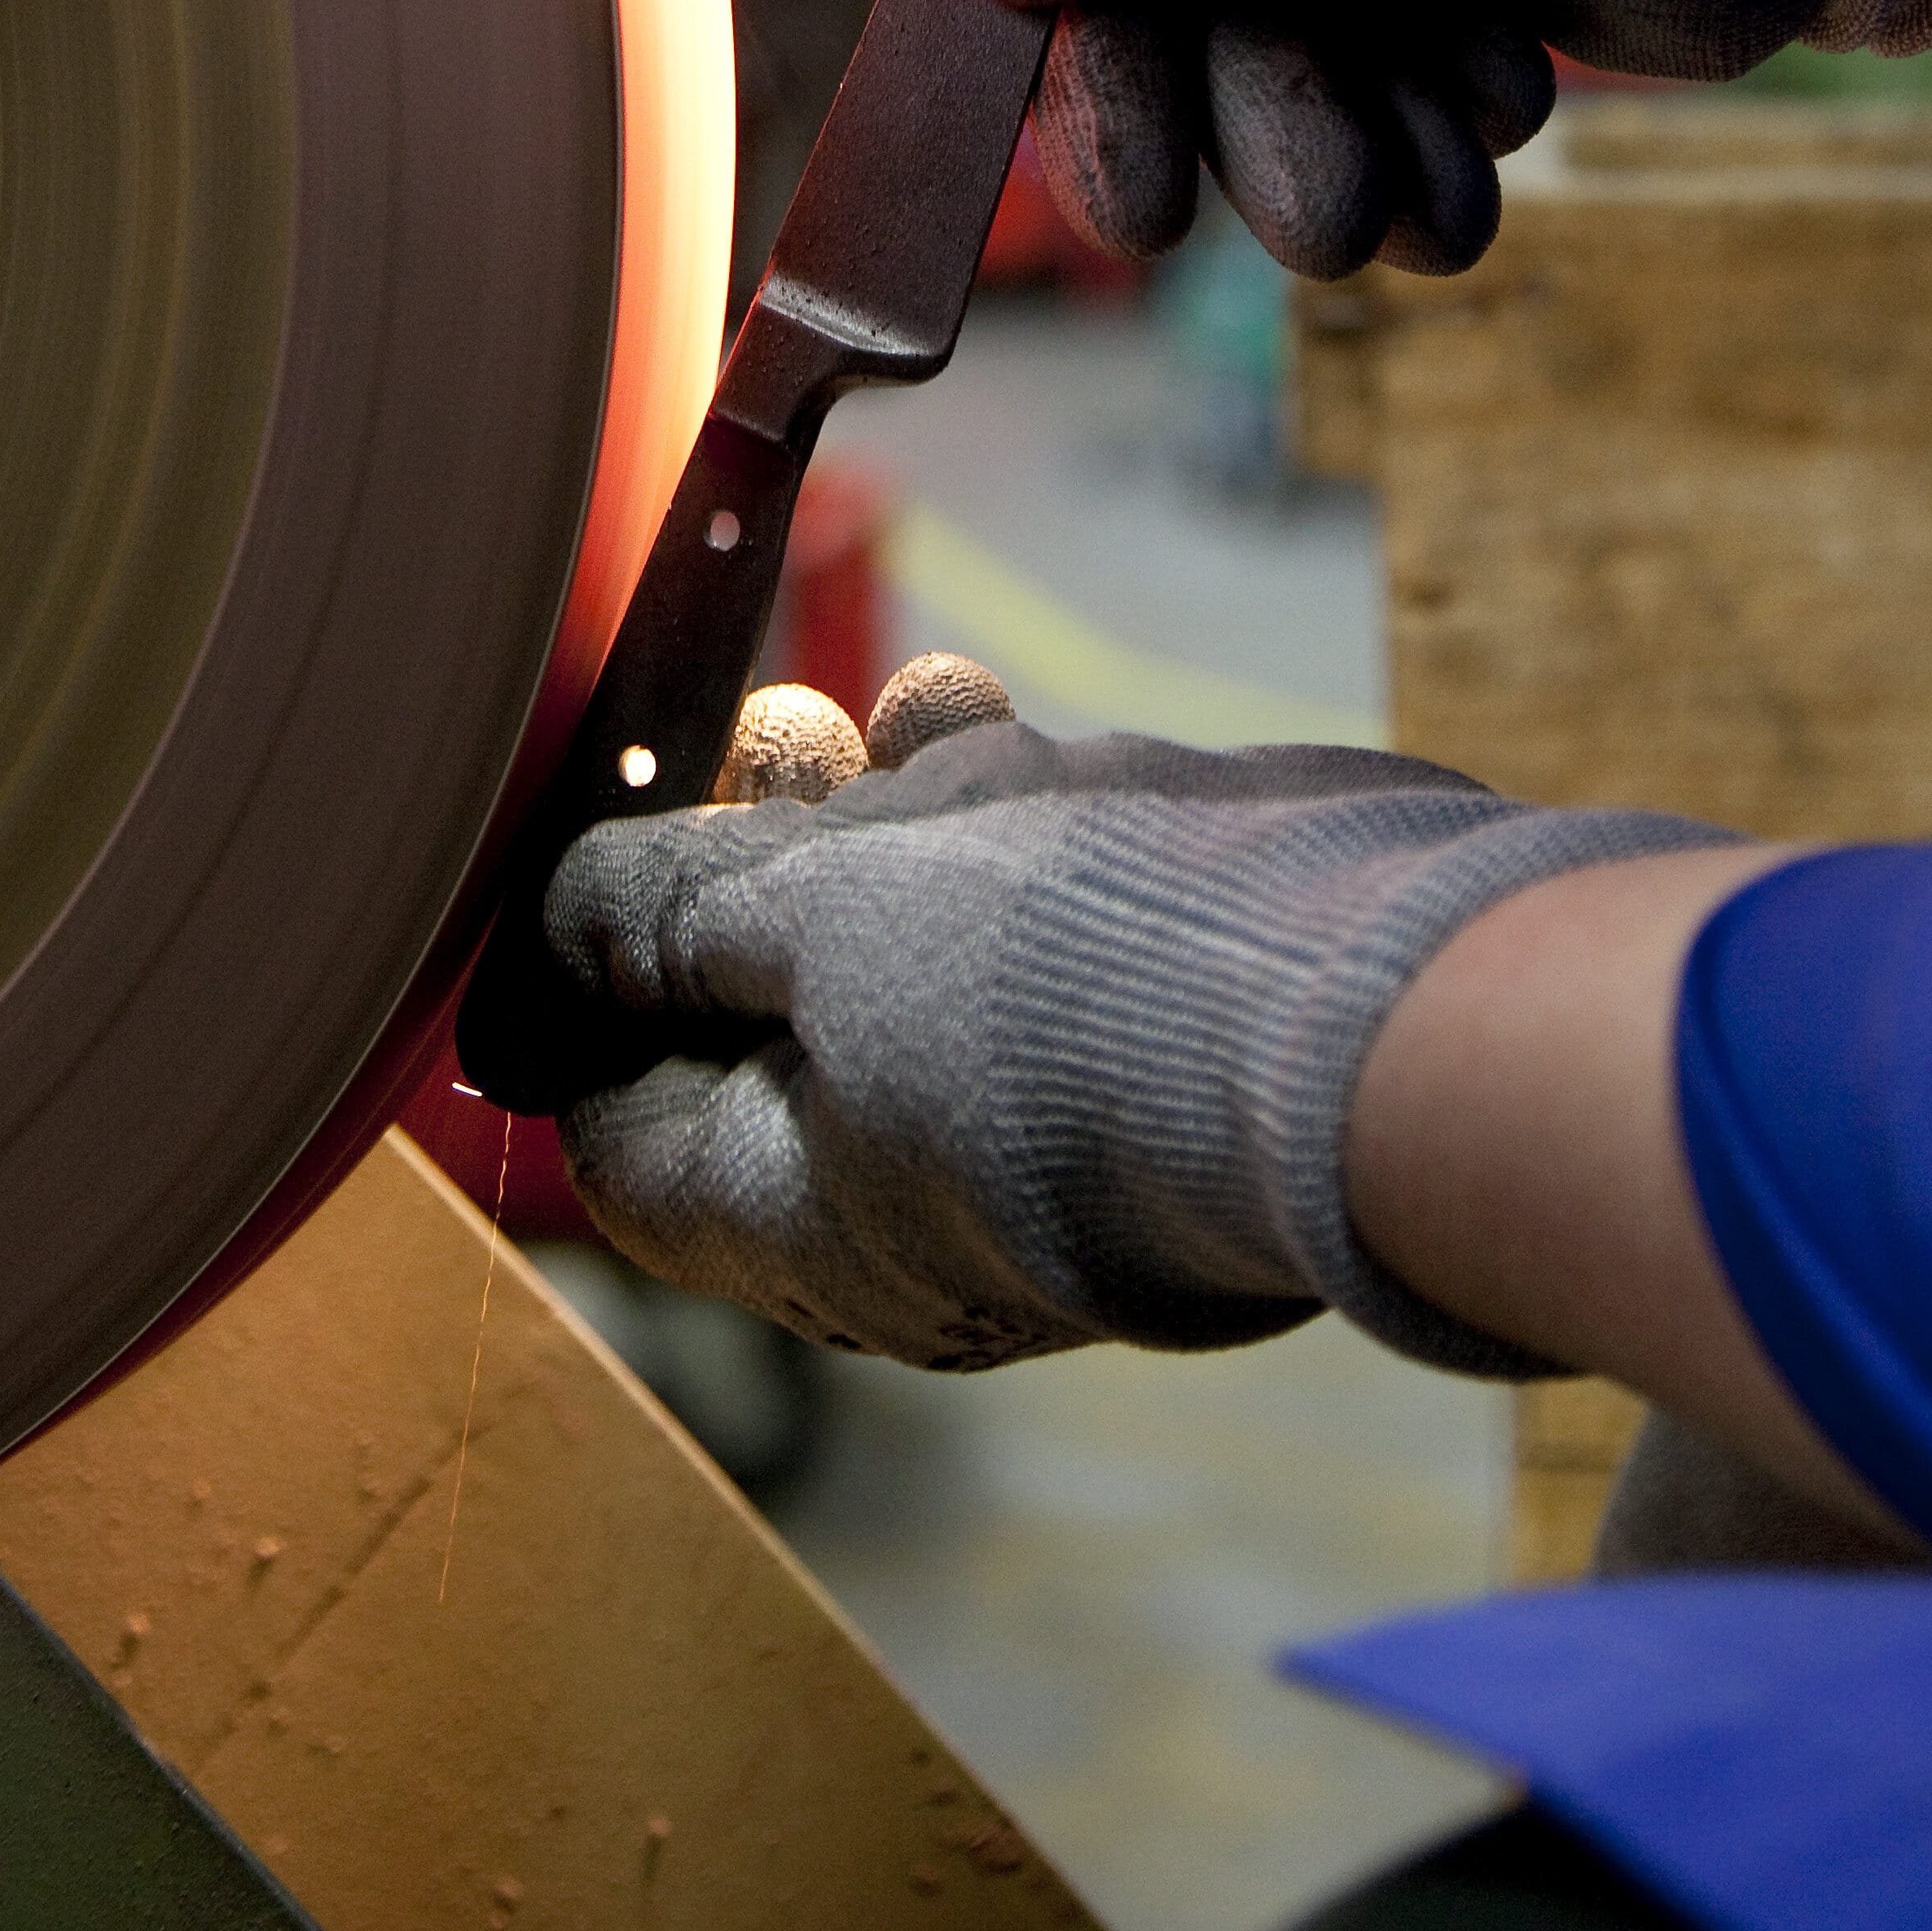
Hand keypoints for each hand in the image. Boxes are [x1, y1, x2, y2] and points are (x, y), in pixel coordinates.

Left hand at [546, 716, 1716, 1369]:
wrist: (1372, 1002)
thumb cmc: (1077, 991)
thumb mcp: (817, 919)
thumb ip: (675, 912)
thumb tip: (559, 923)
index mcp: (794, 1226)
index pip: (617, 1130)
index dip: (581, 984)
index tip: (592, 850)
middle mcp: (903, 1206)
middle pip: (757, 1022)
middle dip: (748, 854)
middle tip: (759, 730)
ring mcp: (1029, 1125)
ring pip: (900, 948)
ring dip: (883, 807)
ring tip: (898, 704)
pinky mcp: (1133, 1040)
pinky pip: (1023, 931)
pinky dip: (997, 819)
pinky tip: (990, 719)